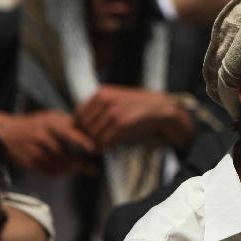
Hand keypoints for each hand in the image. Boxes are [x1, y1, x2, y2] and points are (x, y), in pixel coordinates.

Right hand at [0, 111, 96, 175]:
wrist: (7, 133)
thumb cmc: (36, 124)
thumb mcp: (52, 117)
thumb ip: (70, 124)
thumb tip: (92, 134)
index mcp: (50, 122)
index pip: (67, 131)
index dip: (81, 140)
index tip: (93, 148)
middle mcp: (42, 137)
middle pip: (65, 156)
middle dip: (81, 165)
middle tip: (93, 169)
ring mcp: (35, 151)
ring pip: (59, 167)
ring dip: (71, 170)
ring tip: (81, 169)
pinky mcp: (30, 163)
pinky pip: (50, 173)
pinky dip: (59, 173)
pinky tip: (64, 169)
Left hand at [76, 86, 193, 149]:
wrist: (161, 110)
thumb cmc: (138, 107)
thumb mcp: (117, 100)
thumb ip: (99, 108)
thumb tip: (80, 123)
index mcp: (102, 93)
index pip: (79, 114)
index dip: (80, 128)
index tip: (86, 136)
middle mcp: (105, 100)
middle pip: (83, 126)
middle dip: (86, 138)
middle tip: (93, 144)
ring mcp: (113, 111)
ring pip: (92, 135)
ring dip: (96, 144)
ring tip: (103, 147)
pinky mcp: (121, 123)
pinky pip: (104, 140)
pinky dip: (105, 147)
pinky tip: (111, 147)